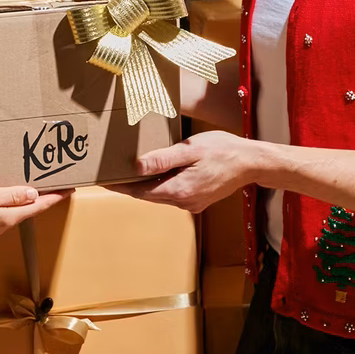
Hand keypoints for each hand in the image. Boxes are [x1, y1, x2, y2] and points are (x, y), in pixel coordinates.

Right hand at [0, 185, 73, 235]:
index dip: (55, 198)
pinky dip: (16, 202)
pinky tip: (12, 194)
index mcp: (10, 216)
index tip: (70, 190)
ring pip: (19, 210)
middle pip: (31, 209)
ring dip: (30, 200)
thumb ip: (12, 195)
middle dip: (44, 198)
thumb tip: (33, 194)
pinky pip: (7, 211)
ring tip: (37, 188)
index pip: (39, 206)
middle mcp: (6, 223)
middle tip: (56, 186)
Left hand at [109, 131, 262, 213]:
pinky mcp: (198, 200)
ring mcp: (192, 203)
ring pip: (160, 194)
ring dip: (146, 184)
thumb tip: (136, 166)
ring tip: (128, 170)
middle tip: (110, 173)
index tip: (102, 181)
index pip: (140, 192)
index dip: (120, 186)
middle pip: (148, 195)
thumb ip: (163, 159)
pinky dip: (161, 184)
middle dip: (129, 185)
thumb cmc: (223, 150)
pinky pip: (173, 193)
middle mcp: (184, 202)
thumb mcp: (190, 150)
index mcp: (179, 191)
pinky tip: (157, 171)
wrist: (252, 163)